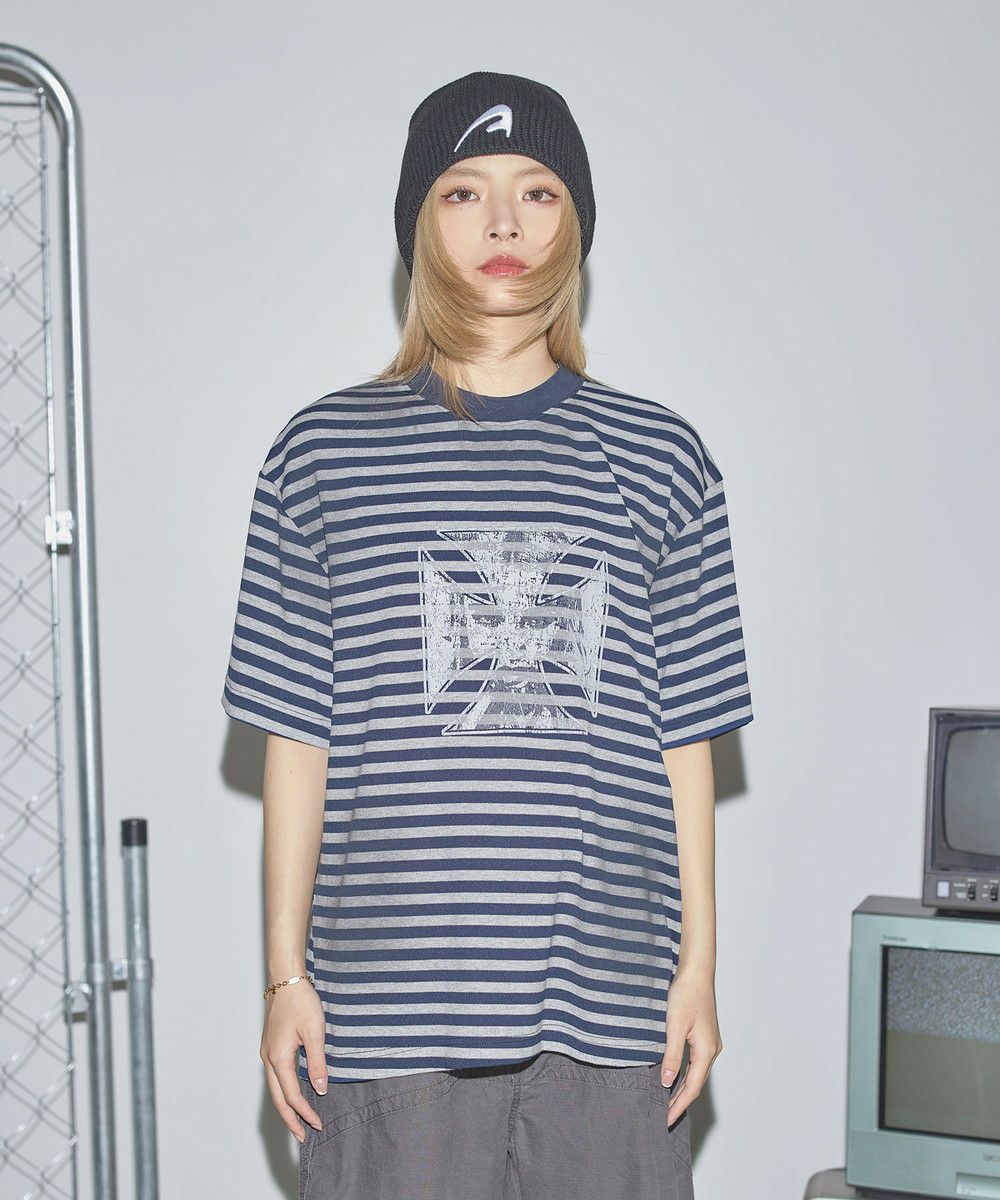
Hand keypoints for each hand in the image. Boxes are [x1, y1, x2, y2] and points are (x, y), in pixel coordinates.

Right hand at [260, 980, 328, 1142]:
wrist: (287, 980)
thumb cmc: (301, 1002)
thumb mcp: (315, 1032)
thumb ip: (317, 1063)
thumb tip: (319, 1089)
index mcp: (278, 1058)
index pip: (291, 1095)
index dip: (304, 1113)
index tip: (318, 1125)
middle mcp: (268, 1058)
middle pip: (278, 1098)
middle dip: (290, 1119)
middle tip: (302, 1137)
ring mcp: (267, 1052)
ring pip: (275, 1088)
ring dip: (286, 1106)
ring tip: (298, 1121)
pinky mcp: (271, 1046)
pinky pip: (277, 1076)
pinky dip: (284, 1090)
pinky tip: (294, 1093)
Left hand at [659, 966, 721, 1123]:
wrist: (696, 972)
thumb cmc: (686, 994)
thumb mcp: (674, 1026)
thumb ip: (671, 1056)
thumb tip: (667, 1083)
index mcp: (706, 1050)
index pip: (692, 1087)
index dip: (679, 1105)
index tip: (666, 1119)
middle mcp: (712, 1050)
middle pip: (696, 1083)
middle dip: (681, 1101)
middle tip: (665, 1117)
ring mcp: (710, 1043)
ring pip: (696, 1073)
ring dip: (683, 1088)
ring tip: (668, 1103)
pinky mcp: (705, 1036)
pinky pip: (695, 1062)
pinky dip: (685, 1074)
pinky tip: (675, 1077)